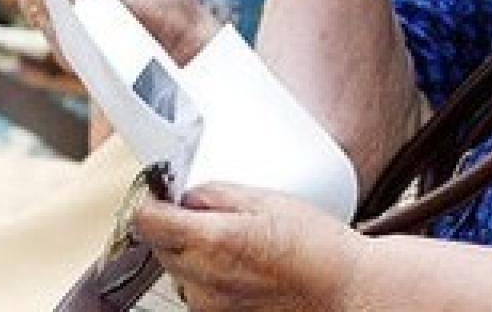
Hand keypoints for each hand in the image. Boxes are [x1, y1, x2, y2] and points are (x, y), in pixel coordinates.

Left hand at [135, 183, 364, 311]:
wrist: (344, 291)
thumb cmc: (316, 246)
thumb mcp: (266, 199)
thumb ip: (216, 193)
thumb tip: (187, 194)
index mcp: (213, 241)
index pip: (147, 221)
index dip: (150, 201)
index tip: (160, 192)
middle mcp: (203, 279)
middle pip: (160, 245)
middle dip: (174, 225)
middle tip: (207, 211)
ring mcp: (209, 305)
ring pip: (177, 269)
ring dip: (190, 252)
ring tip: (232, 240)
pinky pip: (196, 290)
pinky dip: (206, 275)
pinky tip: (240, 264)